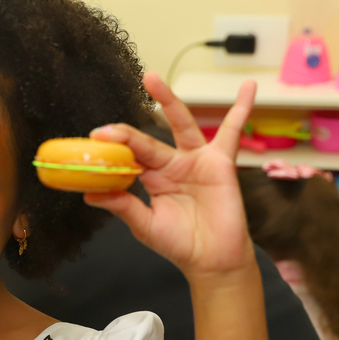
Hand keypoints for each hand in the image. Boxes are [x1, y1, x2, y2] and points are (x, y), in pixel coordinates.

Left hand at [85, 73, 256, 278]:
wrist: (213, 260)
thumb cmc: (180, 243)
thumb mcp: (145, 225)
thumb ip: (122, 206)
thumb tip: (90, 195)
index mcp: (151, 178)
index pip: (128, 157)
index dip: (113, 150)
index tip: (95, 141)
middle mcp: (171, 164)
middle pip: (146, 140)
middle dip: (126, 130)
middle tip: (107, 124)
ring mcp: (195, 160)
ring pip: (180, 124)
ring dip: (168, 100)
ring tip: (151, 78)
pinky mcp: (220, 162)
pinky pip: (232, 131)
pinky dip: (241, 109)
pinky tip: (248, 88)